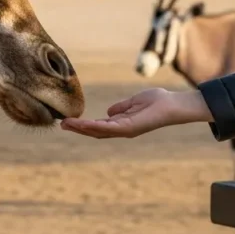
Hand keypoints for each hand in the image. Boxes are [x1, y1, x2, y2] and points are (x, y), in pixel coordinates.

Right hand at [59, 88, 211, 138]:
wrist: (173, 105)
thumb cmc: (158, 101)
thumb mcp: (135, 102)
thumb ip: (122, 107)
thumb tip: (109, 112)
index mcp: (123, 123)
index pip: (99, 127)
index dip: (84, 125)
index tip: (69, 121)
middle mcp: (122, 129)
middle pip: (96, 132)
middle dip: (78, 129)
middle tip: (61, 125)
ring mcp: (126, 130)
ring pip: (99, 132)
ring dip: (82, 128)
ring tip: (66, 124)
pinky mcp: (130, 128)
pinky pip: (108, 128)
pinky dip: (94, 126)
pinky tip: (83, 123)